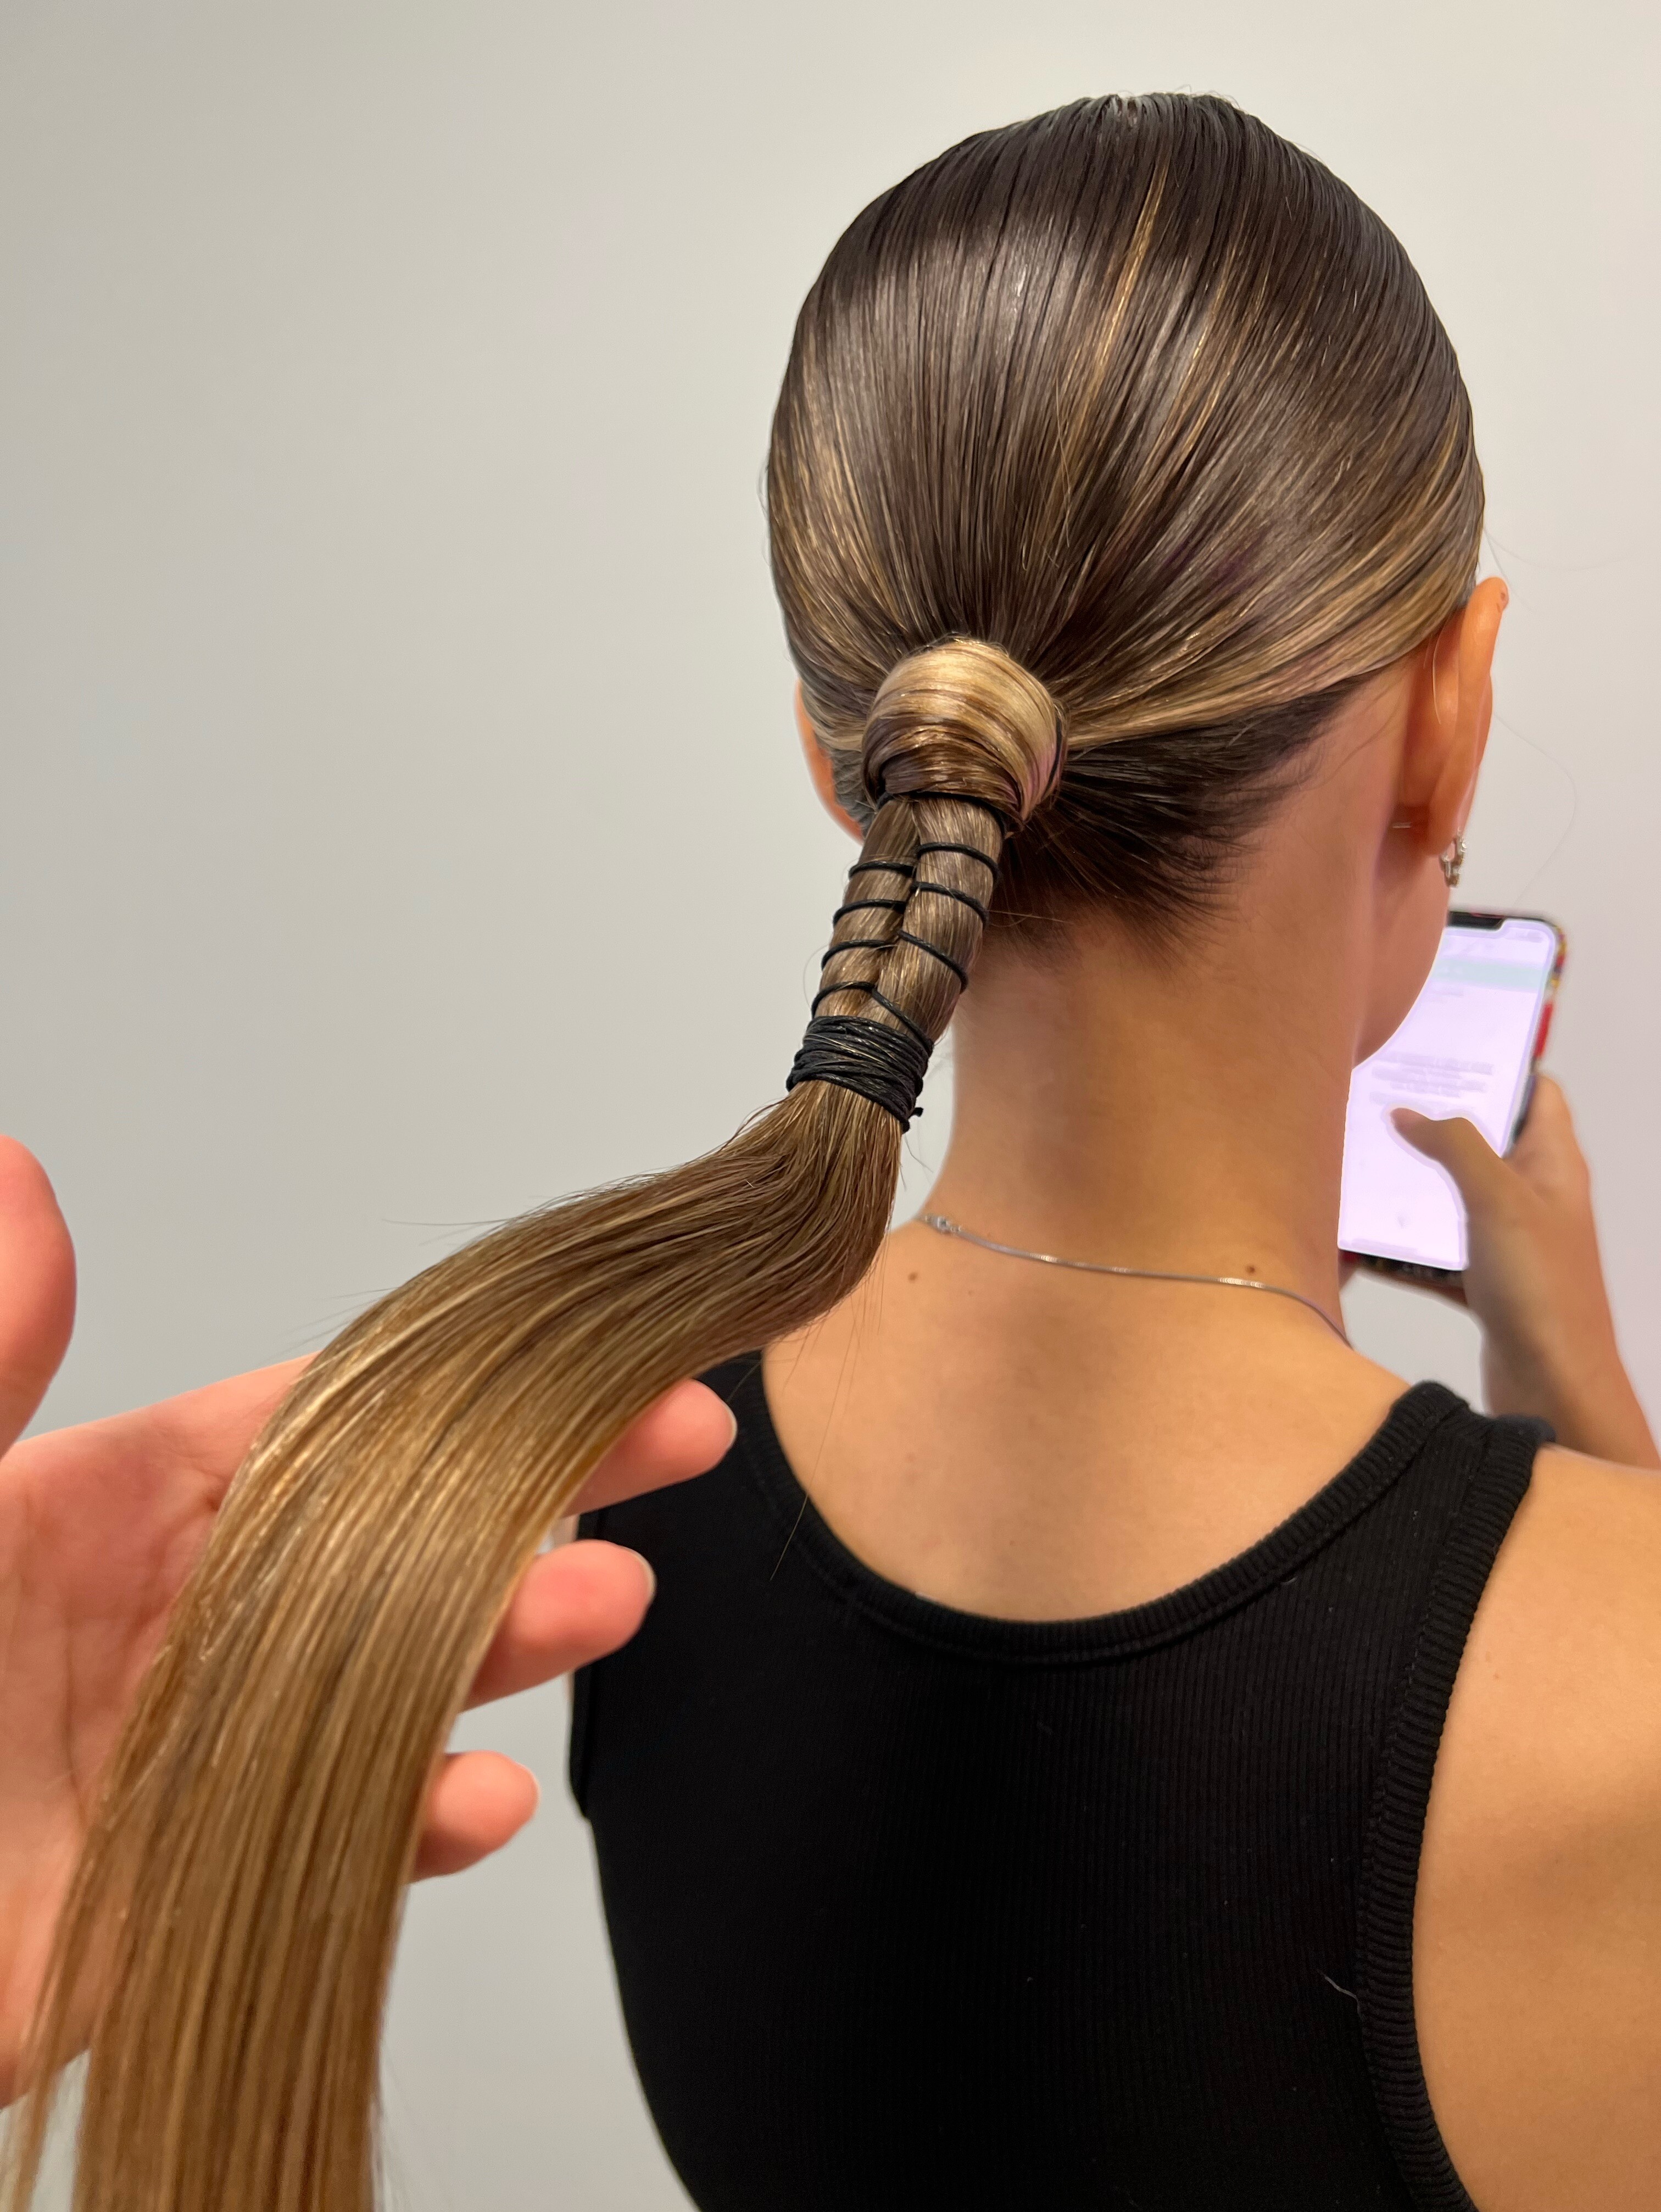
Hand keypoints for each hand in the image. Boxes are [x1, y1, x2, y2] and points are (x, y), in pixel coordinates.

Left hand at [0, 1138, 733, 2103]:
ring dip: (507, 1643)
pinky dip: (421, 1829)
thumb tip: (15, 1175)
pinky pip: (342, 1850)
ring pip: (397, 1683)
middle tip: (671, 1443)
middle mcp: (178, 1622)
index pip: (331, 1420)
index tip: (594, 1354)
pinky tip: (472, 1798)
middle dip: (543, 1492)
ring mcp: (199, 1759)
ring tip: (601, 1603)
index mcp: (116, 1509)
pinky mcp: (192, 1903)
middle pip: (403, 1538)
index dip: (467, 1384)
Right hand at [1390, 1076, 1659, 1466]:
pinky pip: (1436, 1254)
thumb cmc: (1542, 1289)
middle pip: (1483, 1142)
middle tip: (1378, 1104)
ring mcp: (1510, 1242)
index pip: (1536, 1092)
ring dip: (1411, 1188)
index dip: (1498, 1064)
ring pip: (1452, 1198)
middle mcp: (1535, 1197)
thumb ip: (1454, 1145)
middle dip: (1433, 1125)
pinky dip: (1403, 1249)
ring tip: (1359, 1164)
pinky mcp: (1486, 1283)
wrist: (1555, 1387)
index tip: (1442, 1051)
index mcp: (1553, 1164)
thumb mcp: (1498, 1198)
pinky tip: (1361, 1244)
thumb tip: (1408, 1112)